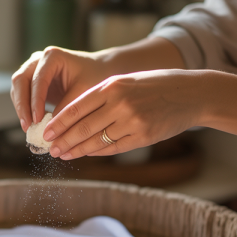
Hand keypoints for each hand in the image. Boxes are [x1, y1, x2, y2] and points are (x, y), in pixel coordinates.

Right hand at [10, 47, 114, 131]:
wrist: (97, 71)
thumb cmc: (94, 77)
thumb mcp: (84, 92)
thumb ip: (67, 108)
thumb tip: (50, 128)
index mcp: (53, 56)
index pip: (38, 79)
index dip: (35, 101)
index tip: (37, 120)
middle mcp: (39, 59)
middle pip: (20, 80)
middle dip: (22, 105)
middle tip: (27, 126)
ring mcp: (33, 68)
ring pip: (17, 88)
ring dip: (20, 108)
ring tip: (28, 128)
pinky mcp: (32, 80)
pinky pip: (21, 94)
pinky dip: (24, 108)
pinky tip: (32, 123)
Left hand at [43, 69, 206, 159]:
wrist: (191, 93)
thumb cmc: (154, 85)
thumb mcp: (125, 82)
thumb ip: (101, 96)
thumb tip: (72, 116)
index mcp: (112, 86)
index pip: (76, 107)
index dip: (58, 123)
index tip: (46, 132)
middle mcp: (120, 104)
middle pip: (83, 127)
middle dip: (63, 140)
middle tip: (51, 149)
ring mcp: (132, 122)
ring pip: (96, 140)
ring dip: (77, 150)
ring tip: (63, 154)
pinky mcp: (143, 137)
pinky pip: (113, 148)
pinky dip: (96, 152)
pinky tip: (85, 153)